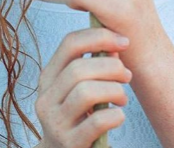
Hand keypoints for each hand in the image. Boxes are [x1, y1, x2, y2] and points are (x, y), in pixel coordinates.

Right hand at [35, 27, 131, 147]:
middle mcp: (46, 98)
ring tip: (122, 98)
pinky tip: (118, 116)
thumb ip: (93, 67)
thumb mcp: (79, 89)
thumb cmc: (78, 117)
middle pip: (78, 68)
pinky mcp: (69, 143)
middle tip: (127, 75)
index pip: (69, 43)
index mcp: (48, 77)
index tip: (124, 41)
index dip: (99, 37)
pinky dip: (115, 115)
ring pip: (86, 91)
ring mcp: (55, 122)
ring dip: (113, 90)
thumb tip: (115, 47)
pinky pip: (97, 121)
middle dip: (111, 67)